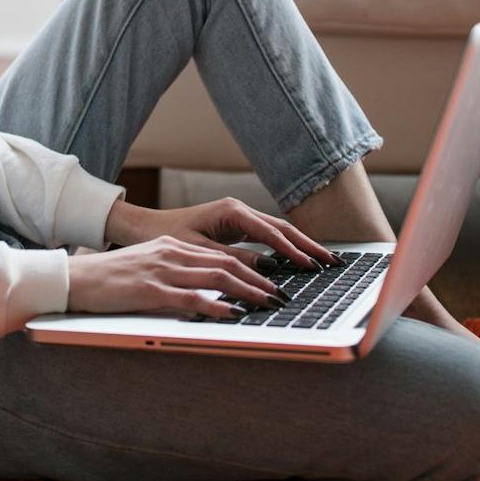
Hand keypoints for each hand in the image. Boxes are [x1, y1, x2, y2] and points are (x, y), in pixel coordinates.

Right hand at [67, 234, 288, 319]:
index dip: (250, 268)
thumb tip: (206, 291)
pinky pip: (192, 298)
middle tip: (282, 295)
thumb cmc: (110, 278)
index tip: (271, 282)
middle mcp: (171, 253)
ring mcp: (162, 271)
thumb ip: (176, 273)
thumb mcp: (147, 267)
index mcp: (171, 246)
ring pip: (216, 277)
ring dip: (248, 292)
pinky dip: (217, 306)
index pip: (220, 255)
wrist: (77, 278)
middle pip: (225, 264)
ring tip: (269, 303)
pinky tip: (234, 314)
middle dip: (259, 280)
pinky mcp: (151, 290)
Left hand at [104, 195, 337, 270]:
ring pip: (277, 231)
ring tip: (325, 262)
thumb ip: (234, 260)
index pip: (271, 233)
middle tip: (333, 263)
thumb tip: (268, 269)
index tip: (312, 267)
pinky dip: (285, 248)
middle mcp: (239, 210)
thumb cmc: (167, 237)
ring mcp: (239, 217)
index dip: (293, 251)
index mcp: (231, 211)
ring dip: (300, 246)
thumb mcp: (200, 251)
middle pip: (282, 228)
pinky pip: (267, 237)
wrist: (146, 227)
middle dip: (308, 245)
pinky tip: (300, 261)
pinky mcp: (236, 226)